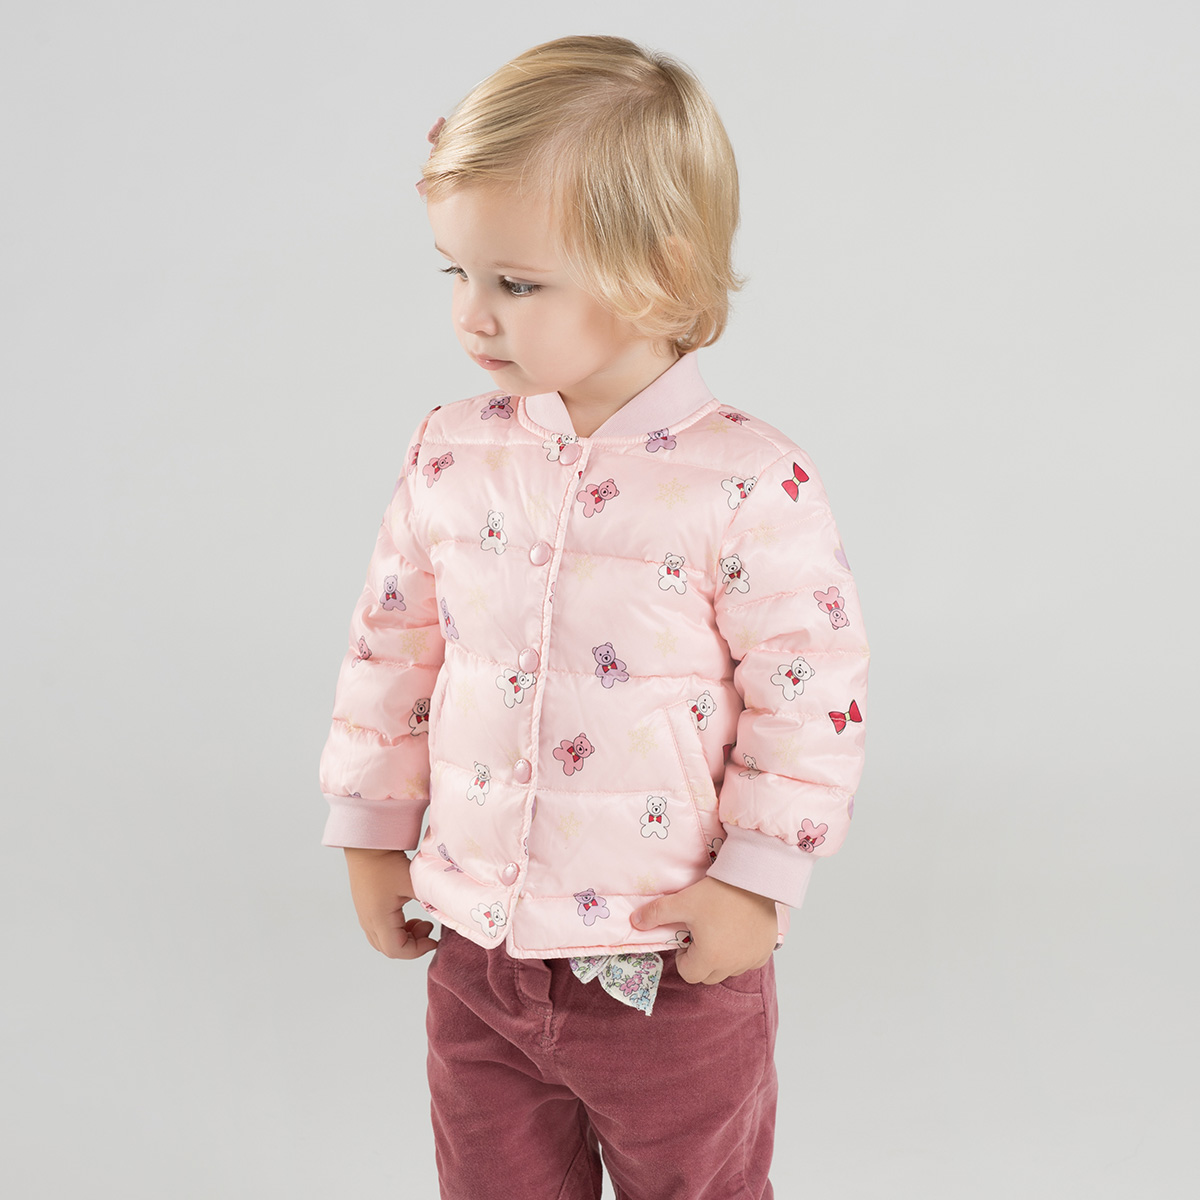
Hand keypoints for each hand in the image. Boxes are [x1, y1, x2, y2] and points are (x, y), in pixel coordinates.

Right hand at [342, 847, 437, 958]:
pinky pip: (379, 930)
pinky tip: (407, 916)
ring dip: (404, 937)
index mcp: (379, 919)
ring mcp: (365, 916)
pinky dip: (396, 930)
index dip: (417, 950)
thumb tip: (445, 911)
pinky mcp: (365, 908)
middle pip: (389, 949)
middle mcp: (368, 921)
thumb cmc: (387, 863)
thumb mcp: (413, 883)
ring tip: (420, 922)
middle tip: (428, 928)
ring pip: (383, 941)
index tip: (433, 940)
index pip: (397, 950)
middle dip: (412, 945)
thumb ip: (429, 900)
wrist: (366, 846)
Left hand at [629, 876, 776, 984]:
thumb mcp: (683, 902)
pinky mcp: (765, 951)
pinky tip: (738, 931)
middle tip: (702, 934)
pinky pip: (749, 961)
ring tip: (720, 930)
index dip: (683, 958)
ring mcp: (751, 960)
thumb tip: (635, 922)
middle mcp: (732, 965)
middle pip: (709, 976)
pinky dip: (742, 952)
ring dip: (722, 958)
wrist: (754, 879)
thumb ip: (656, 914)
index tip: (687, 938)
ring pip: (729, 970)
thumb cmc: (718, 892)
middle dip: (701, 961)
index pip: (688, 974)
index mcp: (710, 958)